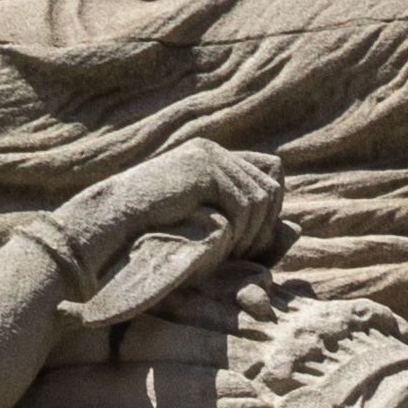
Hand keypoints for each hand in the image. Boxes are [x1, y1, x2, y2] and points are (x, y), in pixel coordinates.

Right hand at [49, 140, 281, 328]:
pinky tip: (221, 245)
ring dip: (253, 231)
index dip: (269, 212)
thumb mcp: (209, 240)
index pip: (270, 174)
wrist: (109, 232)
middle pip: (272, 186)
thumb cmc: (153, 244)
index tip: (251, 245)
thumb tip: (298, 229)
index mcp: (211, 161)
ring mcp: (208, 156)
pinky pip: (248, 201)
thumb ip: (251, 234)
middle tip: (241, 254)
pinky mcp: (203, 168)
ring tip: (228, 253)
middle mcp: (213, 152)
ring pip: (264, 196)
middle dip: (264, 226)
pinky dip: (243, 229)